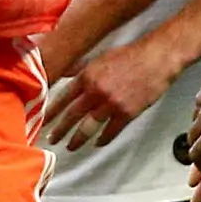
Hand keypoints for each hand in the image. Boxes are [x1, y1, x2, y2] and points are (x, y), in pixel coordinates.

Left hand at [44, 39, 188, 151]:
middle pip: (72, 115)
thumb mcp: (100, 57)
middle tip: (51, 139)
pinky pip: (111, 131)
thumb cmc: (131, 54)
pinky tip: (97, 143)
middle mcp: (96, 90)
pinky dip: (102, 139)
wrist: (157, 58)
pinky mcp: (127, 113)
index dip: (51, 112)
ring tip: (70, 147)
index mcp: (87, 75)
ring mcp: (111, 103)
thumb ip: (81, 69)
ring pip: (88, 127)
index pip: (63, 98)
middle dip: (59, 130)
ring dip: (77, 139)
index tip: (42, 121)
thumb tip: (64, 73)